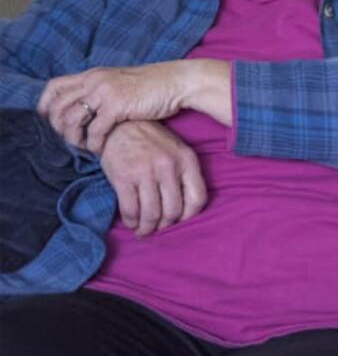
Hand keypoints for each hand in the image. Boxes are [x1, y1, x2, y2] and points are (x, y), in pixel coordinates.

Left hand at [37, 60, 226, 152]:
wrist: (177, 82)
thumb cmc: (152, 86)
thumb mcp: (120, 82)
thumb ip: (101, 90)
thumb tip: (86, 106)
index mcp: (93, 74)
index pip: (53, 87)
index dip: (46, 106)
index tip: (51, 121)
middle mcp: (94, 81)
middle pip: (58, 106)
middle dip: (58, 127)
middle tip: (71, 138)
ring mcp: (105, 92)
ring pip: (72, 120)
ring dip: (74, 138)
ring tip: (85, 145)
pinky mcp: (118, 106)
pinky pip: (95, 130)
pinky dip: (94, 143)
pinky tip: (101, 148)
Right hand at [99, 120, 207, 236]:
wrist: (121, 125)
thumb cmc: (152, 141)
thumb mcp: (177, 151)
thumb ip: (184, 175)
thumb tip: (185, 209)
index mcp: (187, 160)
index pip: (197, 199)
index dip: (189, 216)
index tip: (179, 220)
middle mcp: (169, 167)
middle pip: (173, 211)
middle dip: (165, 226)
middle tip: (158, 228)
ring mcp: (145, 172)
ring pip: (152, 214)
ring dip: (147, 228)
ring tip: (143, 230)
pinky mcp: (124, 178)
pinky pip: (131, 210)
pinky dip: (131, 221)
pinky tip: (131, 222)